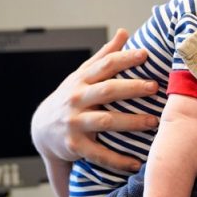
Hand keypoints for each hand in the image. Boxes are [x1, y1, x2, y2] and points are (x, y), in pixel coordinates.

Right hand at [30, 28, 158, 170]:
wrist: (42, 129)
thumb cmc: (73, 97)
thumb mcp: (83, 75)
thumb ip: (105, 56)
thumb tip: (124, 32)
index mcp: (82, 80)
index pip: (105, 65)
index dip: (124, 58)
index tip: (145, 54)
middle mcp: (77, 99)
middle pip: (107, 91)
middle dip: (132, 88)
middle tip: (155, 87)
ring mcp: (74, 123)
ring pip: (105, 121)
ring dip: (131, 122)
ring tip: (153, 122)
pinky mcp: (74, 146)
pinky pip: (99, 155)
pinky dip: (118, 160)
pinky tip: (137, 163)